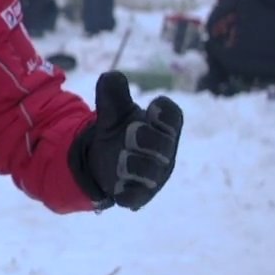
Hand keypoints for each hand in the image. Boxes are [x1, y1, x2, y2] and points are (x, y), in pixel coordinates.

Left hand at [70, 72, 182, 210]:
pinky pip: (136, 197)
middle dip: (145, 137)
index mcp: (162, 127)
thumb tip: (112, 77)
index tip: (151, 109)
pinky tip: (118, 189)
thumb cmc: (118, 129)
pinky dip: (127, 194)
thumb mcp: (113, 109)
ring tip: (120, 158)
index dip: (165, 113)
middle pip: (163, 145)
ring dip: (133, 163)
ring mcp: (153, 175)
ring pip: (150, 172)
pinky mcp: (138, 195)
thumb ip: (112, 92)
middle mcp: (163, 152)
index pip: (173, 117)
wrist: (102, 160)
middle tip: (130, 133)